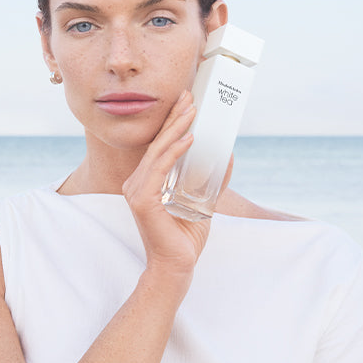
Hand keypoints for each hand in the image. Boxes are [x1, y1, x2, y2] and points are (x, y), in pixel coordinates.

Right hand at [122, 91, 210, 279]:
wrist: (177, 266)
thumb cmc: (185, 237)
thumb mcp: (202, 202)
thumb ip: (211, 181)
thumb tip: (227, 154)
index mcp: (146, 182)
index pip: (160, 146)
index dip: (172, 122)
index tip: (186, 102)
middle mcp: (136, 183)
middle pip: (157, 144)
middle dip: (175, 117)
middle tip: (190, 96)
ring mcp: (136, 191)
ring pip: (158, 152)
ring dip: (176, 128)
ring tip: (192, 110)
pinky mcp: (141, 200)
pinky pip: (159, 169)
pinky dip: (174, 152)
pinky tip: (189, 138)